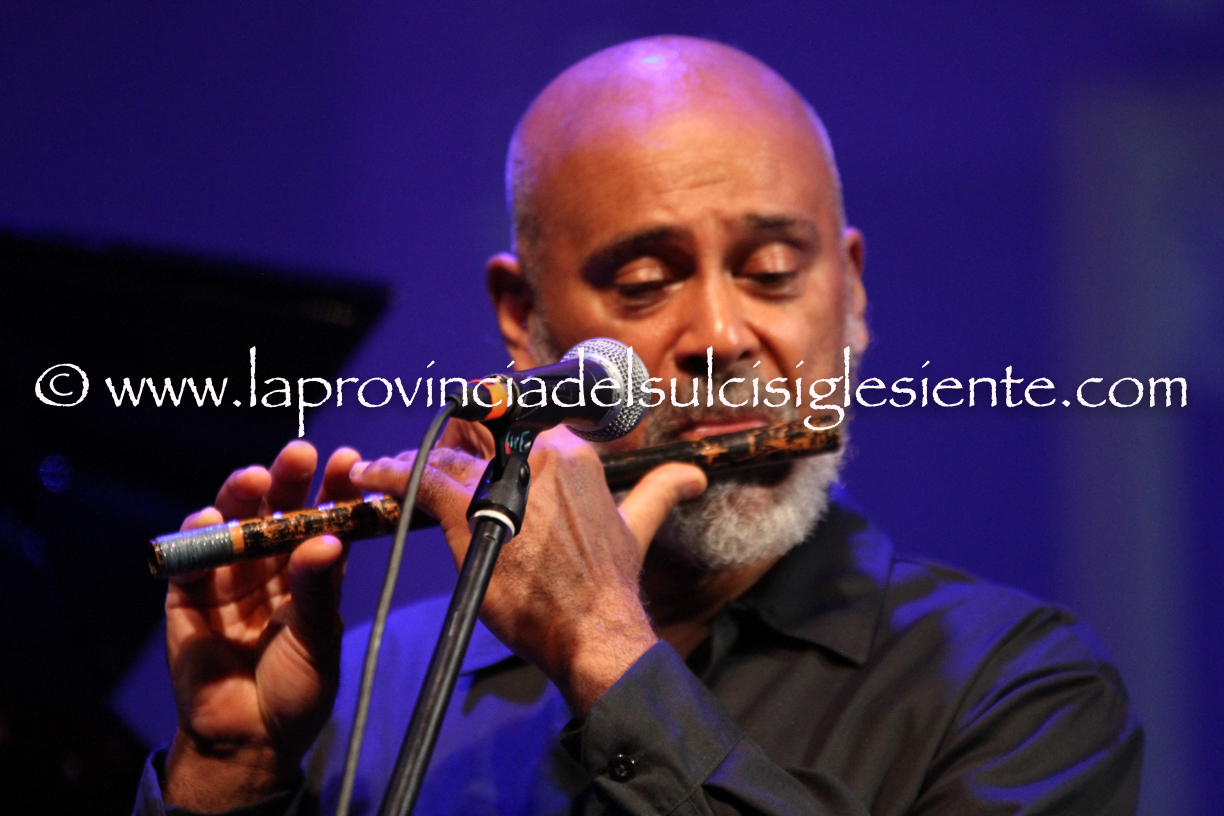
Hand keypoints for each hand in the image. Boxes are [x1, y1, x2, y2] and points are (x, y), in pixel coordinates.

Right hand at [163, 441, 361, 811]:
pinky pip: (192, 558)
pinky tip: (211, 519)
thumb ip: (316, 590)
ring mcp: (230, 575)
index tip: (347, 461)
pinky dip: (198, 537)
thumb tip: (326, 539)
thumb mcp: (316, 638)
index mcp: (312, 568)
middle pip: (277, 509)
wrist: (250, 738)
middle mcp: (272, 563)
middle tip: (300, 453)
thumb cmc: (297, 687)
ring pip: (234, 522)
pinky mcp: (190, 594)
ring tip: (255, 478)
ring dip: (241, 495)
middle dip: (287, 478)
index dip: (334, 488)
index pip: (324, 517)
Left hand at [351, 421, 705, 716]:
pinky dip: (391, 474)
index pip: (516, 413)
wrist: (594, 628)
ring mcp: (503, 478)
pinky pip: (419, 478)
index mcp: (571, 450)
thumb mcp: (636, 525)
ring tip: (393, 469)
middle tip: (435, 457)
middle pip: (475, 425)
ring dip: (415, 458)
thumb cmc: (609, 583)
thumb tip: (693, 476)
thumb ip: (660, 490)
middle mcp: (538, 452)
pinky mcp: (471, 508)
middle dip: (452, 438)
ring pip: (445, 450)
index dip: (489, 420)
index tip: (475, 433)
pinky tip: (374, 477)